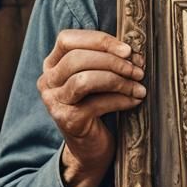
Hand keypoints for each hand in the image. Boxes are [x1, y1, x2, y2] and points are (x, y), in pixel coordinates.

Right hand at [37, 29, 145, 186]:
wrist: (90, 147)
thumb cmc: (97, 105)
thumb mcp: (99, 77)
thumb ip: (108, 60)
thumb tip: (134, 53)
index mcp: (53, 64)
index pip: (68, 39)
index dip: (99, 40)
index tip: (127, 50)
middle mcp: (47, 81)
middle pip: (77, 59)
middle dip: (113, 62)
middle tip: (138, 70)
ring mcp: (54, 102)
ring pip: (84, 79)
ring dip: (118, 80)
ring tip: (139, 86)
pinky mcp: (68, 120)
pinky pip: (97, 103)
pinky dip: (121, 99)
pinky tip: (135, 100)